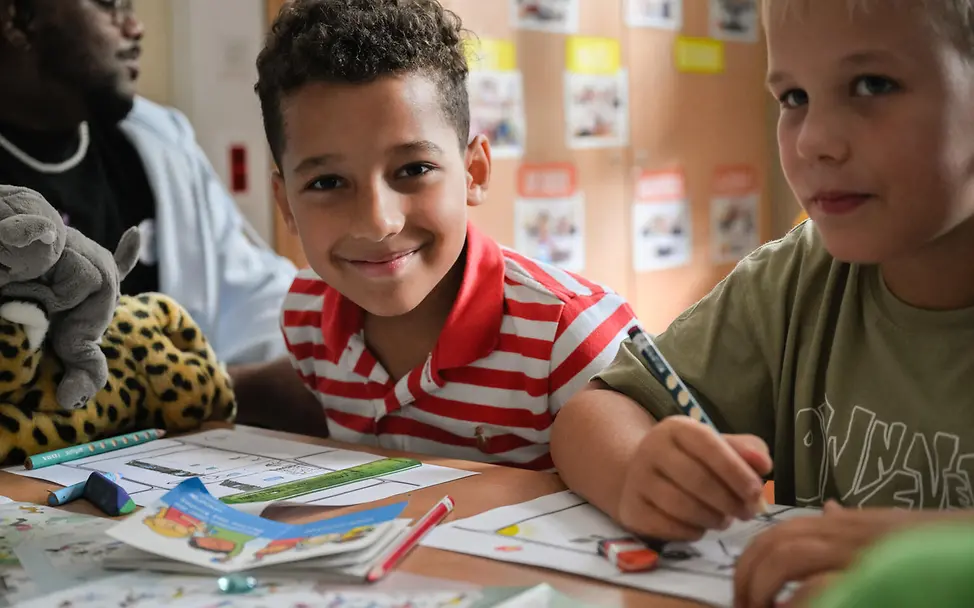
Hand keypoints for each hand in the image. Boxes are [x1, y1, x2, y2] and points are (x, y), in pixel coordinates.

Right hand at [616, 416, 772, 540]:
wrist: (640, 475)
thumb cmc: (690, 460)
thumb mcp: (717, 447)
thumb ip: (746, 451)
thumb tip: (764, 464)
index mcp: (676, 428)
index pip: (707, 444)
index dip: (735, 470)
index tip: (756, 491)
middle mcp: (651, 449)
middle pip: (696, 479)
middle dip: (729, 501)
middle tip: (747, 513)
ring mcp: (637, 480)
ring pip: (682, 506)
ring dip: (713, 519)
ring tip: (724, 519)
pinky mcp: (632, 508)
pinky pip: (669, 527)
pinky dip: (692, 532)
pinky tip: (700, 526)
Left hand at [733, 501, 925, 607]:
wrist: (970, 548)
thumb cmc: (930, 543)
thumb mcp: (885, 529)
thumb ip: (849, 524)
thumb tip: (825, 509)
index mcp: (842, 525)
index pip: (777, 532)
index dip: (750, 560)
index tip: (742, 588)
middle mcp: (845, 535)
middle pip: (774, 545)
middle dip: (748, 577)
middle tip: (743, 607)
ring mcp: (860, 555)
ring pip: (789, 559)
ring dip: (762, 590)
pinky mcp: (874, 578)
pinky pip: (820, 590)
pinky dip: (797, 605)